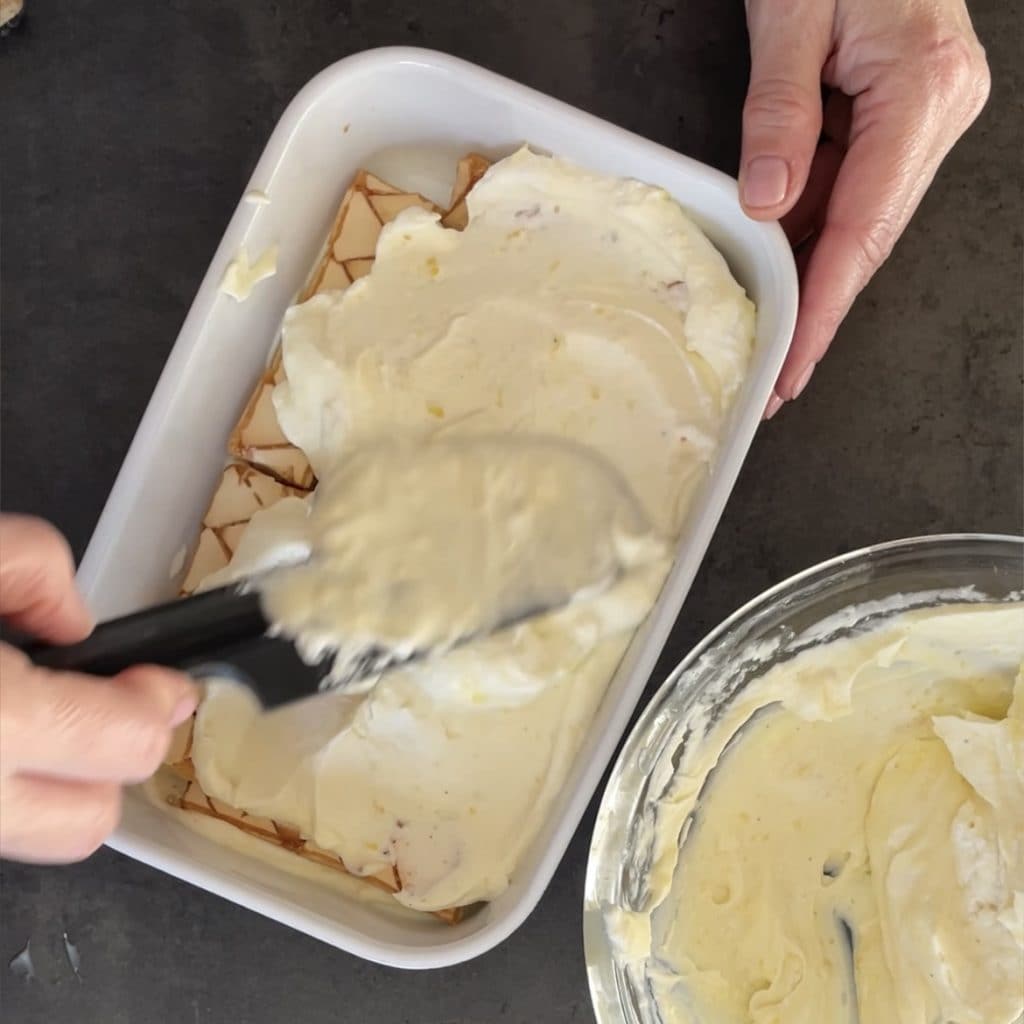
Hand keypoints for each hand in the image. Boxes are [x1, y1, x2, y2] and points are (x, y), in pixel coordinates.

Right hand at [0, 515, 197, 862]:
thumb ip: (32, 570)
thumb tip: (74, 620)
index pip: (128, 746)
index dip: (156, 702)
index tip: (154, 674)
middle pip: (91, 821)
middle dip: (112, 760)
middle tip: (99, 700)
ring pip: (34, 833)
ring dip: (54, 778)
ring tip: (34, 711)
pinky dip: (7, 781)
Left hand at [739, 0, 989, 415]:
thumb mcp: (791, 15)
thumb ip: (779, 111)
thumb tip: (768, 203)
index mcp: (922, 87)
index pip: (866, 224)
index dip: (826, 302)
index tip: (796, 357)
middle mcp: (937, 107)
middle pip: (871, 233)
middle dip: (822, 309)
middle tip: (784, 375)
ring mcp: (924, 112)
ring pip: (862, 215)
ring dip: (815, 275)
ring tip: (777, 337)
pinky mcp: (901, 111)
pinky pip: (853, 185)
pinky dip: (814, 227)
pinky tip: (785, 269)